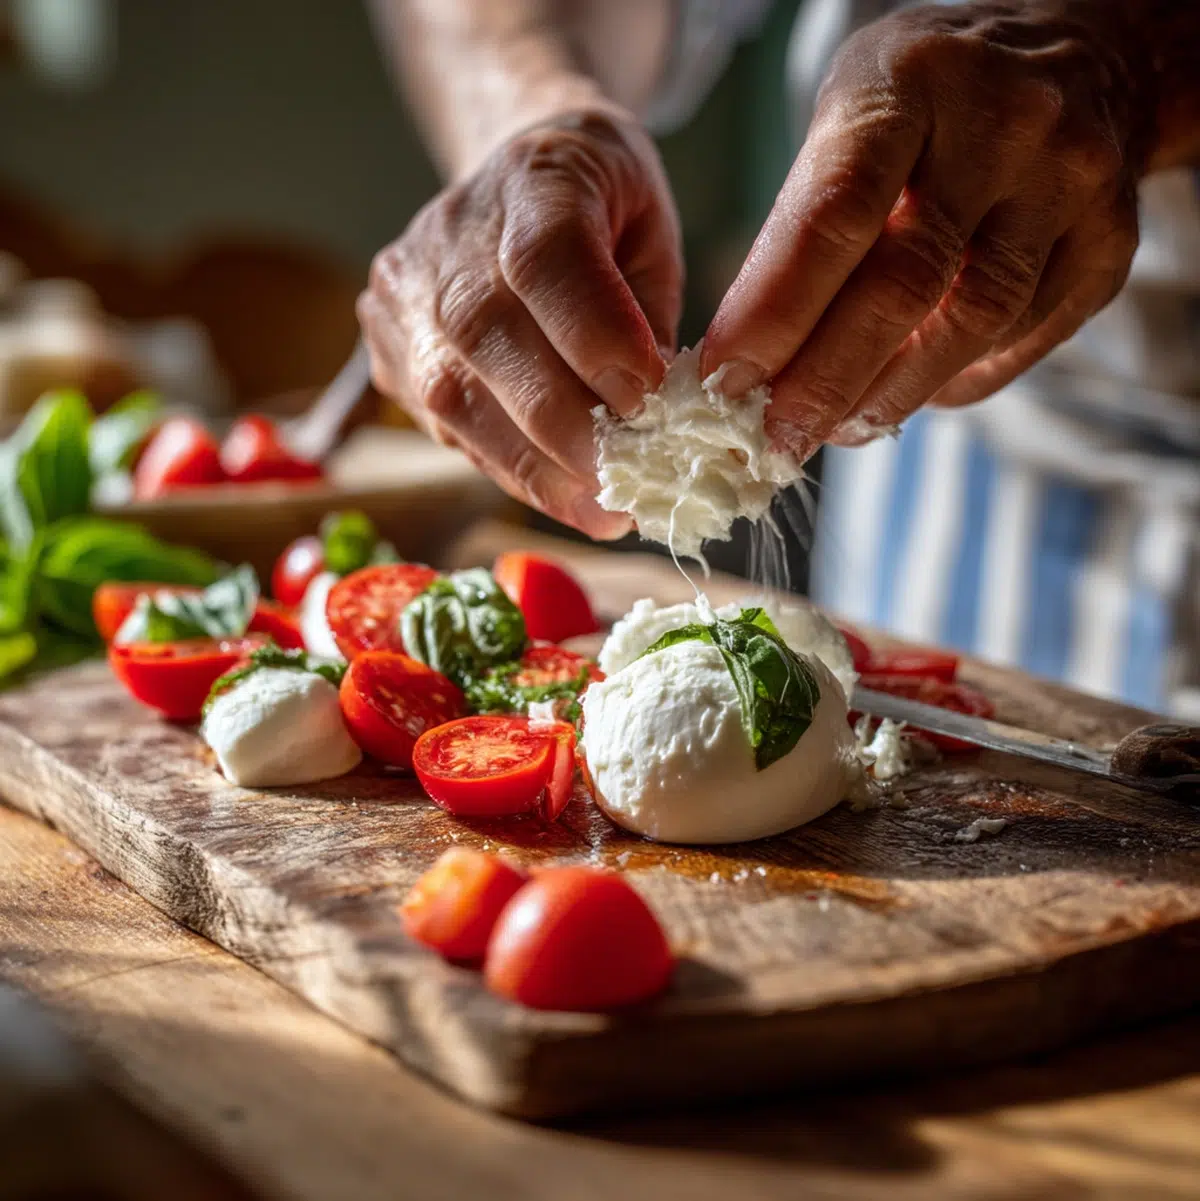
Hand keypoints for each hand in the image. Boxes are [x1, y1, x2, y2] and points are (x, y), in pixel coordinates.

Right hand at [359, 110, 681, 537]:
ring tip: (599, 511)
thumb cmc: (603, 207)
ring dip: (534, 468)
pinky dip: (510, 467)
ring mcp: (405, 291)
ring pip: (454, 396)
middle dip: (565, 429)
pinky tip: (560, 492)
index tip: (649, 399)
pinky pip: (446, 423)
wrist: (518, 177)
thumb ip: (646, 314)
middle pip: (487, 336)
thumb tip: (647, 416)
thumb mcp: (652, 232)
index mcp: (531, 175)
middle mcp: (448, 232)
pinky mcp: (388, 346)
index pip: (542, 257)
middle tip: (627, 488)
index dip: (594, 335)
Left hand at [702, 1, 1146, 455]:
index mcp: (913, 82)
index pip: (833, 215)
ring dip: (891, 396)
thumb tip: (751, 366)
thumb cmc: (929, 103)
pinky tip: (909, 393)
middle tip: (777, 436)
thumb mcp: (853, 117)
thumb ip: (806, 226)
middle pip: (904, 286)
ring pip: (971, 325)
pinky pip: (1020, 340)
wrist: (1079, 59)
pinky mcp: (1110, 244)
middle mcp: (1005, 124)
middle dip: (826, 378)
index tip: (726, 382)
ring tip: (837, 428)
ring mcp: (1071, 183)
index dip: (774, 313)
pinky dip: (953, 381)